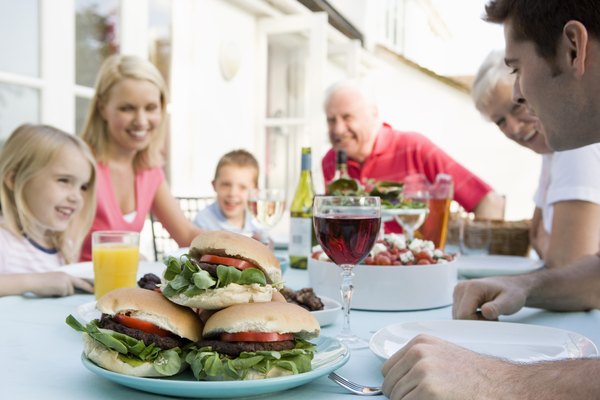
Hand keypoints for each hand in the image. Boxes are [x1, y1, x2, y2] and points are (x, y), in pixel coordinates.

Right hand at [28, 272, 93, 296]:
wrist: (32, 281)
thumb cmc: (41, 283)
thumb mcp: (54, 280)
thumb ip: (63, 284)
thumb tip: (71, 292)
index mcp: (65, 275)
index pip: (79, 280)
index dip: (87, 284)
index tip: (94, 288)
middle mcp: (67, 277)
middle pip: (81, 284)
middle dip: (88, 288)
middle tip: (94, 292)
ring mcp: (65, 281)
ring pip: (70, 292)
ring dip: (63, 294)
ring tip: (53, 290)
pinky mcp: (62, 286)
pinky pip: (64, 294)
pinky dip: (59, 295)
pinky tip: (52, 291)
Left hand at [381, 334, 510, 399]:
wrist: (503, 386)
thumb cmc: (477, 377)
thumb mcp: (442, 359)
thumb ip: (418, 364)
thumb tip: (393, 382)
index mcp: (421, 343)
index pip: (388, 370)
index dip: (397, 386)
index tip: (408, 392)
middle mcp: (419, 353)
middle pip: (390, 386)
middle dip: (403, 397)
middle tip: (427, 398)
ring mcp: (423, 371)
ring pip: (398, 398)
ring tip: (437, 399)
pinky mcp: (428, 390)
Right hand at [452, 276, 527, 319]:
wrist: (510, 287)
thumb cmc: (511, 293)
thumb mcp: (508, 302)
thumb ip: (496, 308)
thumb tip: (485, 312)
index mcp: (472, 287)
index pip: (464, 314)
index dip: (477, 323)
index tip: (492, 320)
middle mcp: (461, 288)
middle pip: (459, 316)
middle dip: (475, 322)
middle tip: (491, 318)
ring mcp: (458, 292)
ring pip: (458, 316)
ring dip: (472, 320)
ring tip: (487, 315)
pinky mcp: (458, 296)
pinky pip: (459, 313)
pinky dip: (470, 317)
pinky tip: (480, 313)